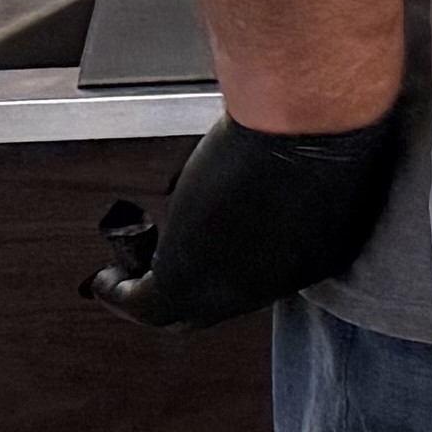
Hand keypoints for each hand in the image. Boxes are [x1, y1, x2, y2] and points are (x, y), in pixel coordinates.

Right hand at [86, 112, 406, 331]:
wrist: (307, 126)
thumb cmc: (323, 122)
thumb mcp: (315, 159)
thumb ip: (294, 174)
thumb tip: (264, 165)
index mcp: (321, 251)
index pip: (269, 272)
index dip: (235, 258)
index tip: (213, 239)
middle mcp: (281, 280)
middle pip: (226, 299)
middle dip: (192, 282)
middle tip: (156, 266)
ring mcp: (235, 288)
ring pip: (182, 310)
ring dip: (150, 292)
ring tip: (126, 276)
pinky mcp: (186, 280)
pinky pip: (143, 303)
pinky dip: (119, 292)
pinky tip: (108, 280)